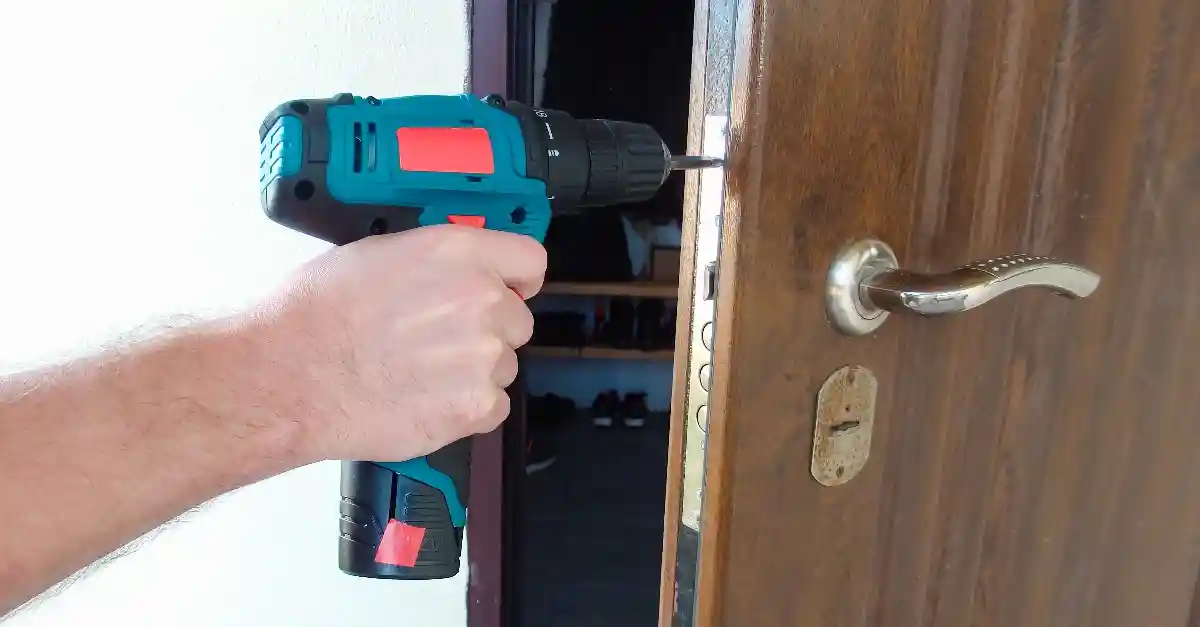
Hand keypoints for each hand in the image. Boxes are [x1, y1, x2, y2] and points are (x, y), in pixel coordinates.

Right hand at [245, 224, 545, 462]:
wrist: (289, 375)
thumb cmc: (316, 316)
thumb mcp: (378, 253)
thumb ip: (437, 262)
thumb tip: (455, 272)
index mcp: (458, 253)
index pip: (531, 261)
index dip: (518, 279)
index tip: (510, 289)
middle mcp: (481, 299)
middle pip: (517, 320)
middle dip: (487, 331)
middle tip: (438, 341)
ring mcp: (483, 355)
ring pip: (503, 365)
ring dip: (473, 371)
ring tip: (418, 372)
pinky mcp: (476, 405)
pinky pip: (494, 407)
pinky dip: (467, 409)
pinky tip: (424, 398)